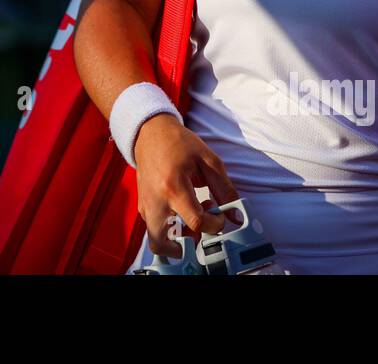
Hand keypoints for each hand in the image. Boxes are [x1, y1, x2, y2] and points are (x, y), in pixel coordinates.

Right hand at [133, 114, 241, 257]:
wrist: (150, 132)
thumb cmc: (179, 143)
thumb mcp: (208, 160)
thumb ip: (224, 189)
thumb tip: (235, 215)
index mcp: (174, 187)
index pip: (196, 223)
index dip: (214, 225)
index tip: (218, 215)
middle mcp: (156, 200)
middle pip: (164, 244)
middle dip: (186, 246)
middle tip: (198, 231)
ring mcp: (145, 205)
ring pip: (156, 241)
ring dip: (176, 240)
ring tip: (188, 221)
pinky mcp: (142, 206)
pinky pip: (153, 228)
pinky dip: (169, 229)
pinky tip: (180, 211)